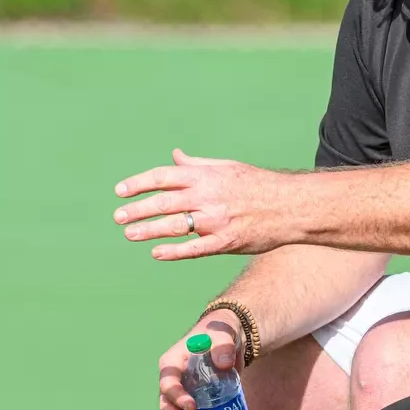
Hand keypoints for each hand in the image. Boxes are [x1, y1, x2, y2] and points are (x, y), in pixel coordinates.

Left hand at [113, 149, 291, 259]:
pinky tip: (157, 253)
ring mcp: (217, 220)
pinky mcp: (227, 241)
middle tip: (118, 216)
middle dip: (137, 209)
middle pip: (164, 201)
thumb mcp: (228, 167)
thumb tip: (175, 156)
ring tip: (129, 234)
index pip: (164, 176)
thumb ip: (198, 165)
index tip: (120, 191)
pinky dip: (174, 250)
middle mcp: (209, 196)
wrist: (291, 206)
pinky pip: (195, 248)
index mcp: (207, 176)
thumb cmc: (258, 185)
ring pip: (174, 225)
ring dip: (148, 230)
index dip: (139, 183)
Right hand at [159, 309, 244, 409]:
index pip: (168, 383)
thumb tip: (223, 362)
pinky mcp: (197, 405)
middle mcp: (174, 382)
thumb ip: (222, 345)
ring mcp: (184, 395)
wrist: (229, 339)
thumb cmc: (221, 332)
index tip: (192, 407)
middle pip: (168, 406)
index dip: (176, 396)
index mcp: (173, 363)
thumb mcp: (223, 333)